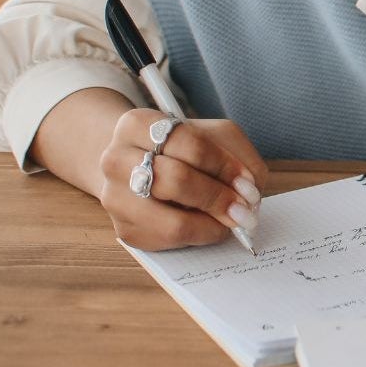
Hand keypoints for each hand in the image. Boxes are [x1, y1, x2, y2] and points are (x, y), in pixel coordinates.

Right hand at [95, 108, 271, 250]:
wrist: (138, 165)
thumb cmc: (183, 148)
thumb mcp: (214, 136)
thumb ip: (239, 157)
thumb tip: (250, 195)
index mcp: (137, 125)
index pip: (188, 144)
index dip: (224, 165)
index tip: (247, 183)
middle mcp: (116, 160)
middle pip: (176, 181)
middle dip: (219, 197)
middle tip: (246, 209)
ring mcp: (116, 198)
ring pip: (172, 222)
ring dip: (212, 224)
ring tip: (232, 220)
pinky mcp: (125, 230)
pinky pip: (168, 241)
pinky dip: (199, 236)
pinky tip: (210, 225)